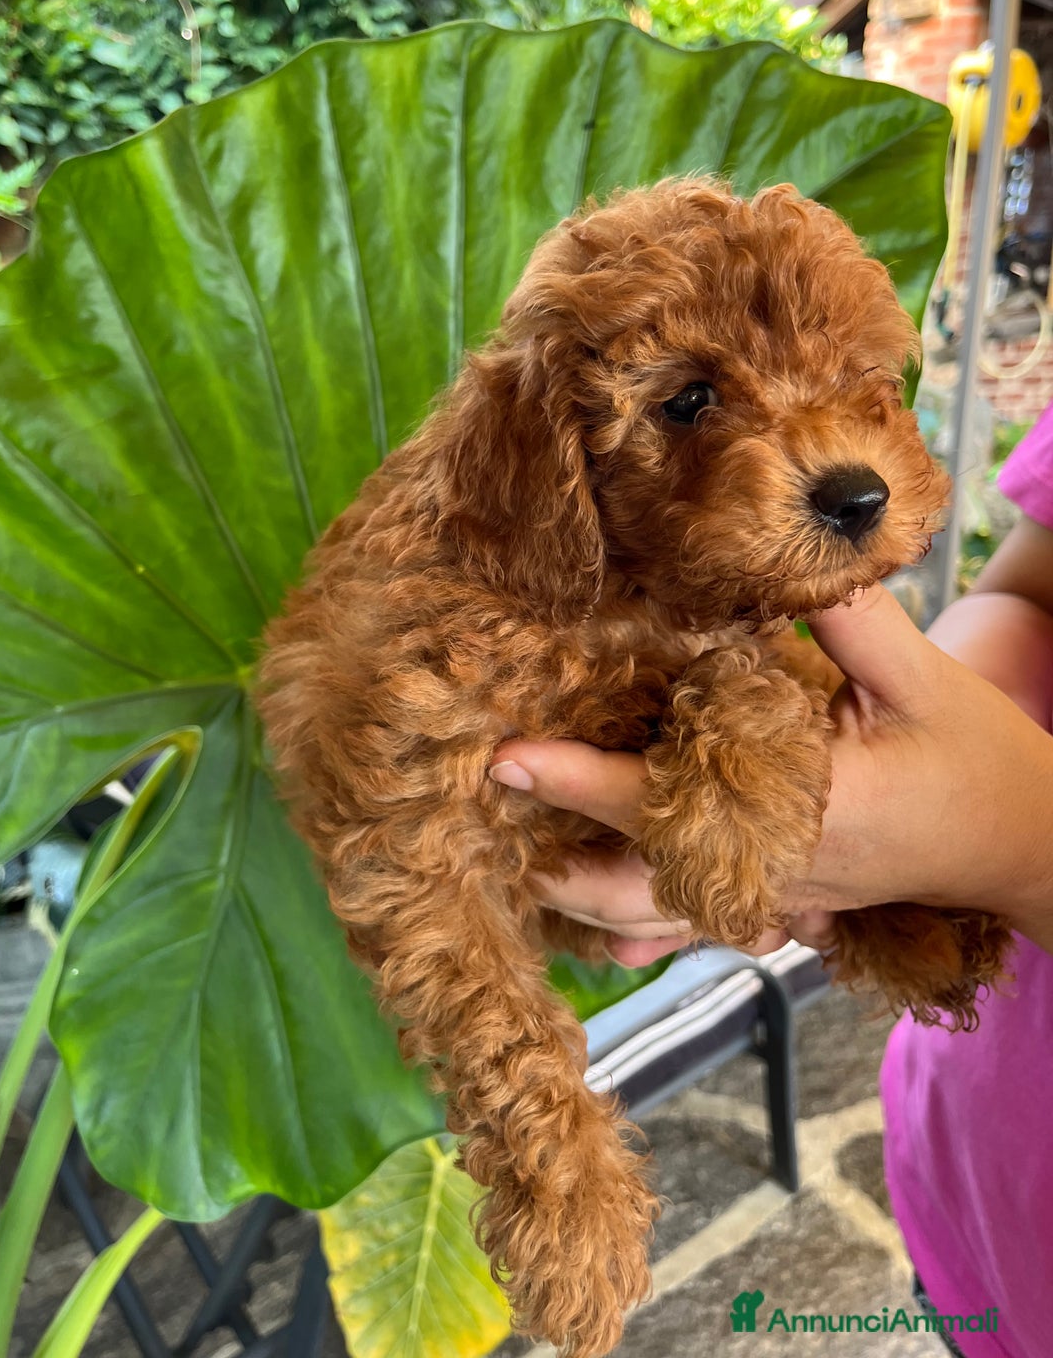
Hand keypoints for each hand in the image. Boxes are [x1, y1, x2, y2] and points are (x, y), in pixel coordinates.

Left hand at [491, 581, 1052, 962]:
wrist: (1018, 845)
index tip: (504, 756)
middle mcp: (766, 867)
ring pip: (651, 922)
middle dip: (552, 859)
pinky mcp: (780, 904)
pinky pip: (689, 927)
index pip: (655, 796)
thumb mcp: (924, 681)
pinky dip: (633, 926)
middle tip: (487, 820)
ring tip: (521, 866)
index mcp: (794, 810)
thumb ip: (854, 622)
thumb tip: (790, 559)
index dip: (573, 778)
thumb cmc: (974, 760)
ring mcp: (769, 896)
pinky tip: (592, 917)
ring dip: (582, 899)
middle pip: (629, 884)